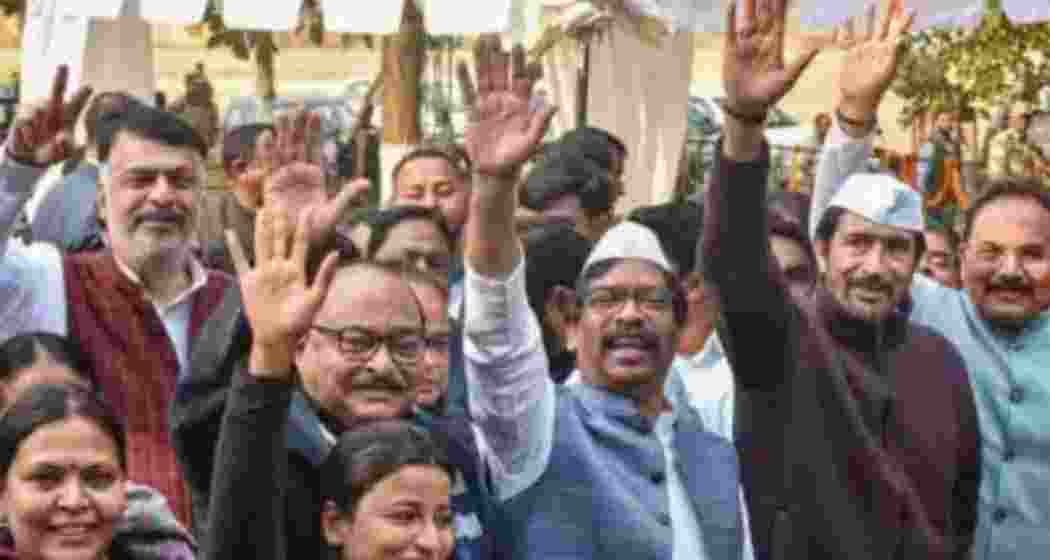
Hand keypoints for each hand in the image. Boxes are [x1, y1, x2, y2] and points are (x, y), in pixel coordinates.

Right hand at [8, 65, 91, 165]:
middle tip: (63, 66)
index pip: (76, 104)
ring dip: (39, 125)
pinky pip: (25, 120)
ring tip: (39, 139)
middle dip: (60, 78)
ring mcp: (36, 110)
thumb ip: (67, 148)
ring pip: (39, 109)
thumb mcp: (64, 154)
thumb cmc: (52, 152)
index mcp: (67, 117)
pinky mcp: (22, 114)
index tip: (90, 87)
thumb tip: (63, 138)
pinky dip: (29, 133)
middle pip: (56, 90)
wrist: (30, 157)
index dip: (82, 95)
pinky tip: (30, 139)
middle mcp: (53, 109)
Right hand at [227, 207, 338, 376]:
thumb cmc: (300, 323)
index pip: (301, 242)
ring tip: (261, 209)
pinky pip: (240, 260)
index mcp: (296, 270)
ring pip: (262, 244)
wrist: (278, 338)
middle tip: (280, 199)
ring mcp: (263, 273)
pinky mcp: (248, 281)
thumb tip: (336, 252)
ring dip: (261, 228)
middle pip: (279, 238)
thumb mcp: (316, 298)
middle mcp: (280, 267)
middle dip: (280, 220)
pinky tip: (230, 232)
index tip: (309, 208)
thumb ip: (324, 275)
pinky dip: (234, 247)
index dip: (304, 226)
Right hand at [250, 109, 370, 241]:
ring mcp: (283, 178)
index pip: (314, 148)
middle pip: (296, 144)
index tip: (316, 113)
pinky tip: (266, 136)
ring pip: (281, 151)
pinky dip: (266, 151)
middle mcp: (298, 173)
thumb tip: (367, 183)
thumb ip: (348, 196)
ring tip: (281, 113)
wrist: (298, 244)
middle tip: (298, 106)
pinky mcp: (270, 187)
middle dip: (296, 126)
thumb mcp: (335, 212)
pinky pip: (267, 166)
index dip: (314, 131)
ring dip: (281, 133)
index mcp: (315, 176)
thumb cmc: (318, 230)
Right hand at [459, 35, 555, 177]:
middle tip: (497, 36)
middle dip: (500, 55)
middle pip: (502, 73)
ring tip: (480, 41)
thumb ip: (541, 123)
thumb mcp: (531, 143)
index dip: (522, 64)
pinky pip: (467, 91)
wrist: (495, 172)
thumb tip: (552, 104)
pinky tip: (461, 62)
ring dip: (483, 59)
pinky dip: (464, 77)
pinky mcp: (472, 111)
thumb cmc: (516, 158)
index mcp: (521, 104)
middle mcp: (505, 100)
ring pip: (485, 76)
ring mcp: (488, 103)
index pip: (522, 79)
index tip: (520, 48)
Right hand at [722, 0, 819, 119]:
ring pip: (747, 19)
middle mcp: (760, 42)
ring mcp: (745, 45)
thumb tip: (817, 48)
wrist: (747, 106)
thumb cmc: (769, 95)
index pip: (778, 20)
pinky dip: (731, 18)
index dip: (779, 6)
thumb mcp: (787, 78)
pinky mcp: (730, 51)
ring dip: (749, 5)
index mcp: (774, 45)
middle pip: (763, 16)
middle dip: (765, 1)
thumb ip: (800, 62)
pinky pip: (730, 30)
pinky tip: (733, 4)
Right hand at [835, 0, 914, 119]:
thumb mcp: (885, 73)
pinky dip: (848, 28)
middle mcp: (877, 47)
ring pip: (866, 28)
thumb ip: (892, 56)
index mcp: (888, 51)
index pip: (898, 32)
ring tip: (869, 4)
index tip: (912, 9)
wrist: (857, 99)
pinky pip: (849, 38)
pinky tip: (846, 19)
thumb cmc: (874, 89)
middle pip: (883, 26)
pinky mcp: (851, 54)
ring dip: (868, 17)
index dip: (905, 21)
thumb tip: (898, 40)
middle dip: (886, 13)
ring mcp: (864, 50)